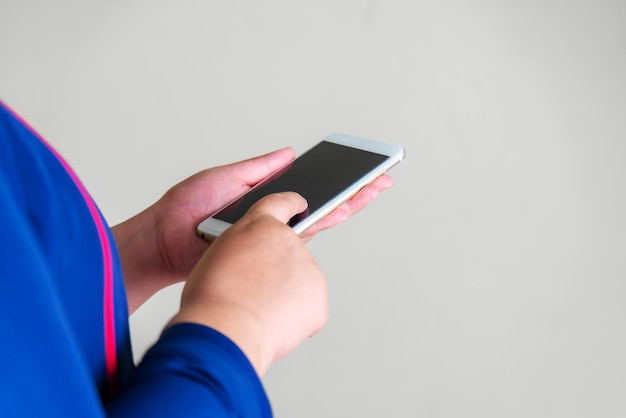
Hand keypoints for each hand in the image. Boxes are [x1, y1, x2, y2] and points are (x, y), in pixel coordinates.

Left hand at [113, 148, 393, 312]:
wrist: (164, 239)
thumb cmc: (187, 208)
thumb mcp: (228, 176)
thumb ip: (261, 168)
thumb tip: (289, 153)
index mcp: (265, 197)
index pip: (307, 186)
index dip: (332, 177)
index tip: (355, 164)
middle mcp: (274, 218)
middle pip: (321, 203)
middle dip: (352, 190)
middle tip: (381, 177)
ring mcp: (274, 236)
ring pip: (320, 219)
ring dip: (349, 204)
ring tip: (374, 189)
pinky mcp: (269, 250)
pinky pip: (302, 236)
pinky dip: (326, 222)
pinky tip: (346, 210)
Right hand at [168, 192, 327, 375]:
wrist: (224, 328)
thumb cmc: (212, 297)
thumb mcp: (218, 256)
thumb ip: (244, 252)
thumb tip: (259, 268)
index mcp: (258, 225)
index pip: (282, 203)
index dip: (292, 204)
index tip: (301, 205)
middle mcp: (288, 240)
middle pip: (291, 253)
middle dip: (279, 272)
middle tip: (255, 293)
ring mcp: (307, 267)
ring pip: (300, 283)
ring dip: (286, 297)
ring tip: (258, 312)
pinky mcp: (318, 295)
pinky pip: (310, 308)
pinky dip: (295, 319)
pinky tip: (272, 323)